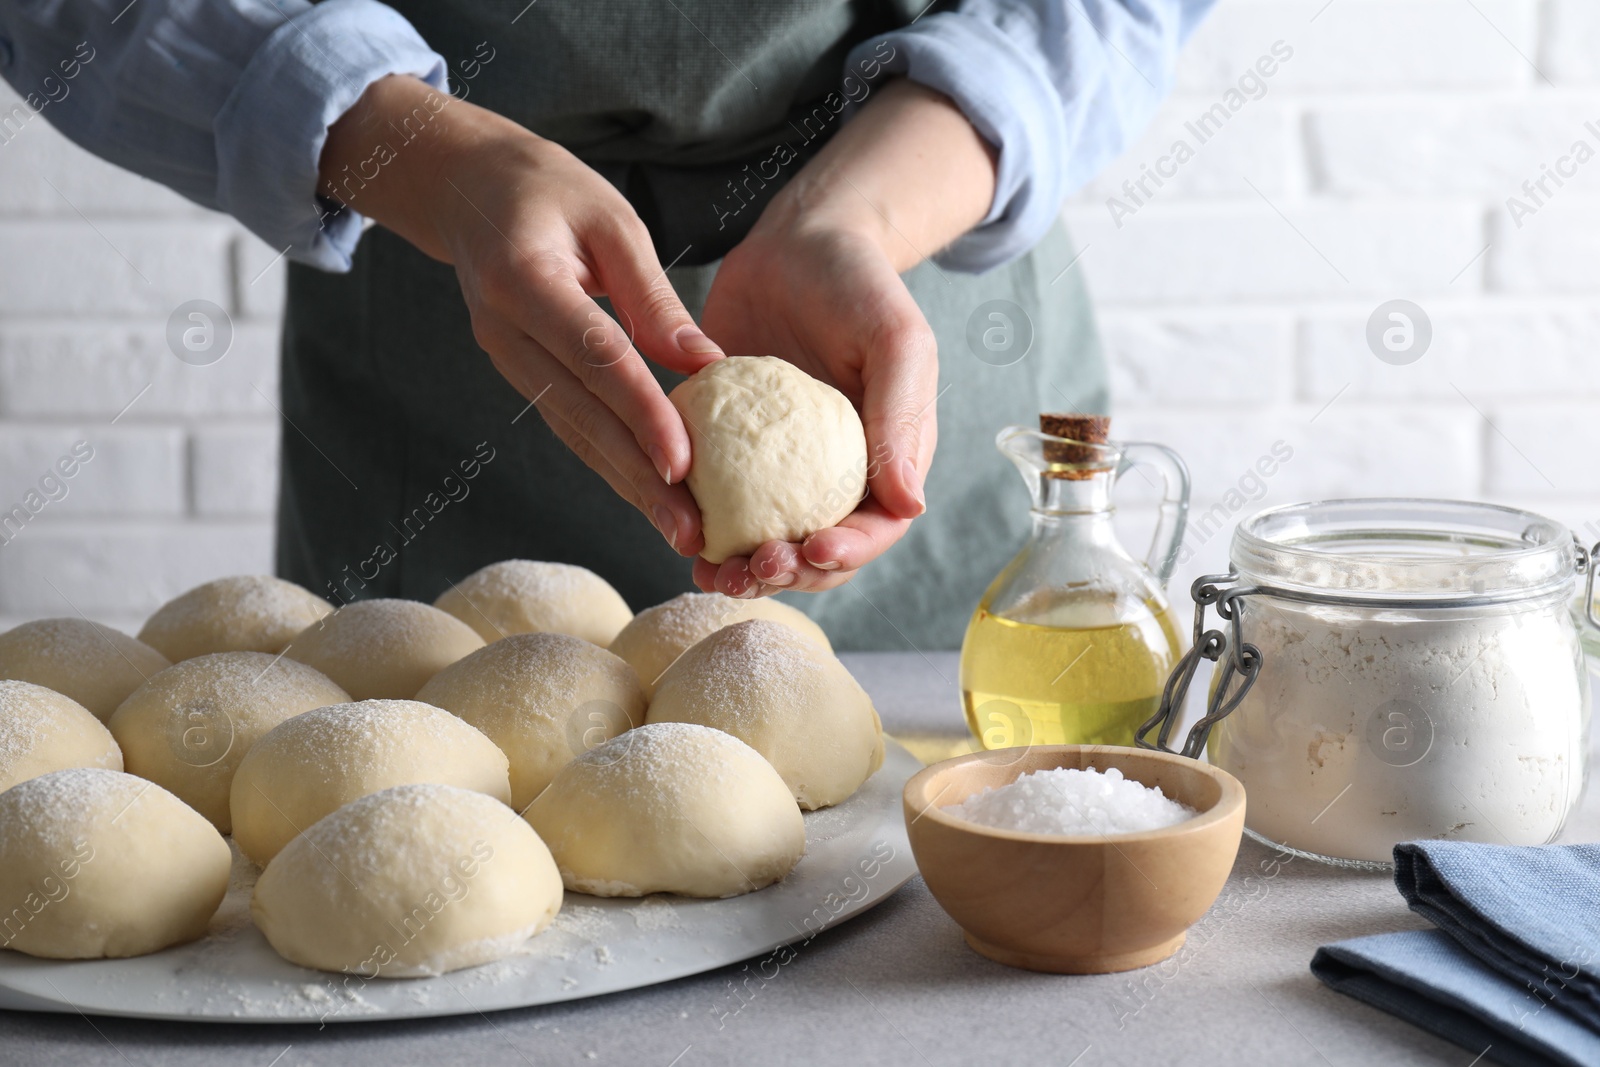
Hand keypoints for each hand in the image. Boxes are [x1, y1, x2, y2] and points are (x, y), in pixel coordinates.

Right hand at [318, 76, 719, 556]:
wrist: (463, 186)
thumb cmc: (546, 189)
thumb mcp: (609, 219)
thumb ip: (653, 296)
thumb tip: (707, 366)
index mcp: (522, 281)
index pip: (593, 358)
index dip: (640, 414)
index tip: (683, 462)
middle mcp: (504, 333)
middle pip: (581, 417)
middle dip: (638, 479)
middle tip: (691, 531)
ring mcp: (505, 359)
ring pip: (574, 434)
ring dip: (627, 487)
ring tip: (681, 532)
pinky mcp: (520, 374)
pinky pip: (570, 426)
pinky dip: (611, 464)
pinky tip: (651, 497)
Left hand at [693, 79, 997, 595]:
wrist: (795, 243)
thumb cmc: (859, 284)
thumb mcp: (896, 341)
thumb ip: (901, 419)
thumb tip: (909, 507)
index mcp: (886, 461)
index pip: (874, 530)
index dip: (845, 554)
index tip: (810, 550)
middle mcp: (834, 477)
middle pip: (816, 554)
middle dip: (786, 573)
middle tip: (750, 567)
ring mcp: (780, 470)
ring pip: (765, 541)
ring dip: (741, 568)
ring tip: (710, 572)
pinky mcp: (730, 453)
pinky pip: (717, 502)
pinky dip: (700, 525)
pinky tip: (678, 532)